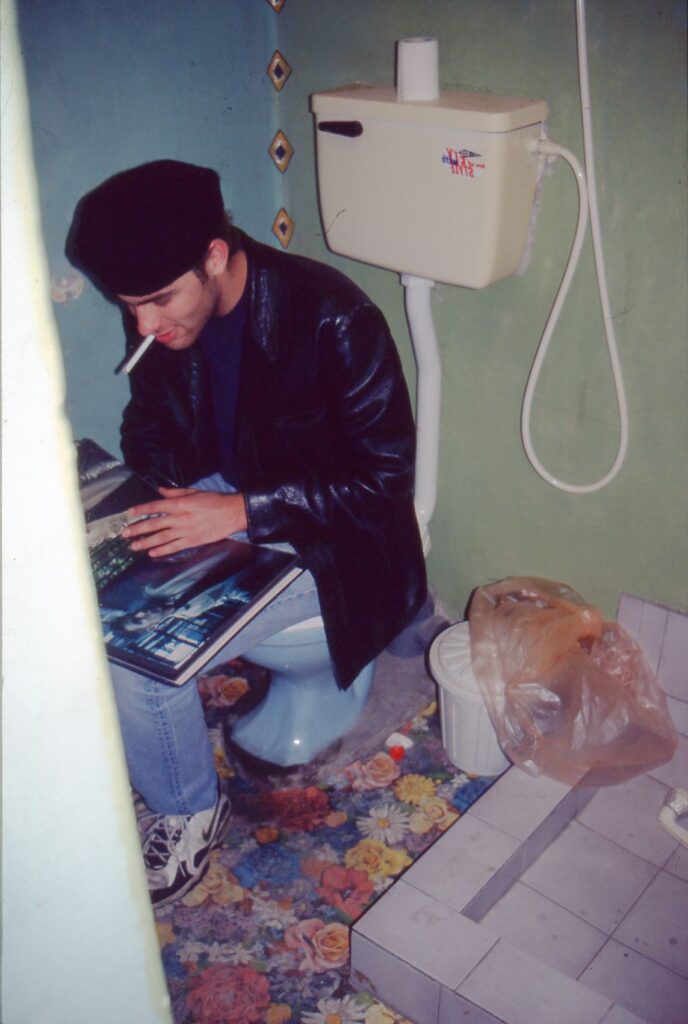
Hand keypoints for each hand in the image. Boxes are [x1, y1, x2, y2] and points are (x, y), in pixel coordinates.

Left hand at [122, 487, 247, 556]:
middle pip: (154, 524)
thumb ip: (175, 493)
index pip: (155, 507)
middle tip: (125, 533)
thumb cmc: (214, 500)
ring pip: (161, 538)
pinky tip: (152, 553)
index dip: (141, 510)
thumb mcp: (194, 492)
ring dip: (146, 542)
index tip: (129, 513)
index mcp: (180, 504)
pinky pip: (174, 547)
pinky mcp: (193, 541)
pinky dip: (162, 551)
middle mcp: (180, 518)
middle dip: (138, 529)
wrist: (232, 513)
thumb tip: (161, 491)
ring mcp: (186, 531)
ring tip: (134, 546)